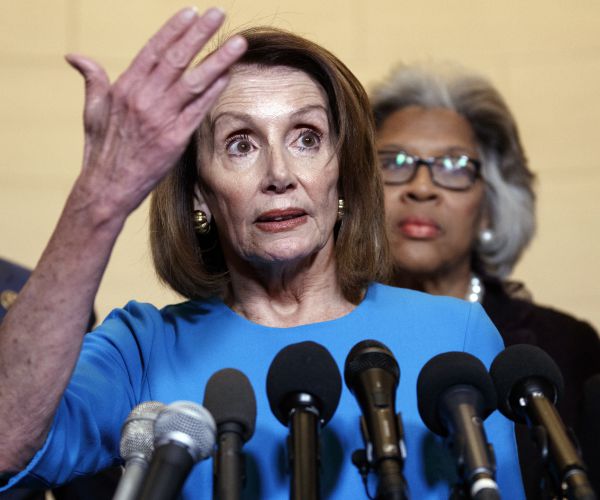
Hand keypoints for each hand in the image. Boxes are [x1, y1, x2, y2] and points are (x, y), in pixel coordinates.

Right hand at [65, 7, 246, 218]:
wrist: (108, 187)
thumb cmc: (101, 150)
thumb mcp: (92, 111)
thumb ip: (92, 80)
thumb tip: (75, 57)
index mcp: (124, 88)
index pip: (153, 50)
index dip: (174, 29)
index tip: (191, 12)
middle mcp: (144, 99)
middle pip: (177, 58)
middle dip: (200, 34)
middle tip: (219, 13)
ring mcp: (161, 119)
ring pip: (194, 82)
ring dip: (218, 60)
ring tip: (238, 43)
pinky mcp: (175, 139)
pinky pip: (199, 110)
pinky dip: (214, 92)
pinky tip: (227, 76)